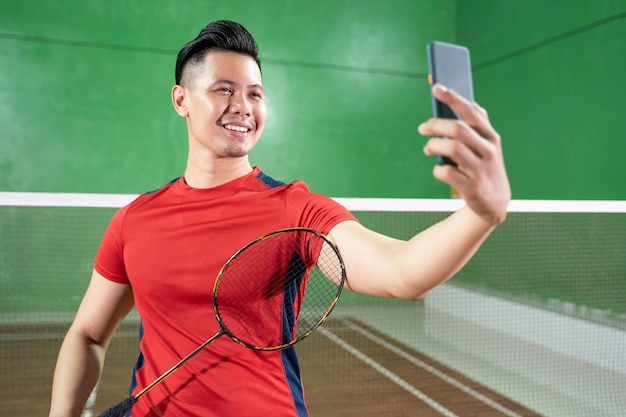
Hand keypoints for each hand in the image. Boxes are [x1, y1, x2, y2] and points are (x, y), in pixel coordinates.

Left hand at [419, 84, 510, 223]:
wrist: (494, 202)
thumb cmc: (485, 167)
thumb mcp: (488, 146)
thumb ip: (480, 125)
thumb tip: (469, 102)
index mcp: (491, 137)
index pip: (471, 112)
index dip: (453, 98)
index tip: (436, 88)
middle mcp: (488, 151)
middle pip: (458, 129)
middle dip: (435, 125)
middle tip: (422, 128)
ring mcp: (480, 169)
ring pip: (452, 149)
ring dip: (434, 146)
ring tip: (428, 149)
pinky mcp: (472, 187)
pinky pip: (447, 173)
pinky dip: (438, 169)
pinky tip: (439, 169)